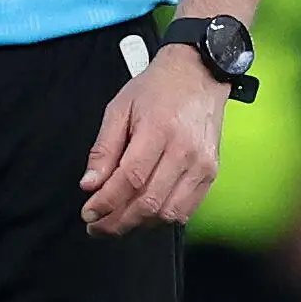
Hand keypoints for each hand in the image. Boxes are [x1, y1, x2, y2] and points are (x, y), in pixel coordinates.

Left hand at [79, 44, 226, 235]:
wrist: (199, 75)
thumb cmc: (157, 89)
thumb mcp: (119, 109)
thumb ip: (104, 149)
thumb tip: (90, 185)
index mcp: (158, 130)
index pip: (130, 179)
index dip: (106, 203)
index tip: (88, 214)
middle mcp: (184, 151)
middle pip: (149, 203)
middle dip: (117, 222)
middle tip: (97, 226)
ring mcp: (202, 165)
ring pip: (168, 213)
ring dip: (139, 225)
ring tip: (117, 221)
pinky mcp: (211, 173)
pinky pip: (186, 210)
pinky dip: (162, 219)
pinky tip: (144, 215)